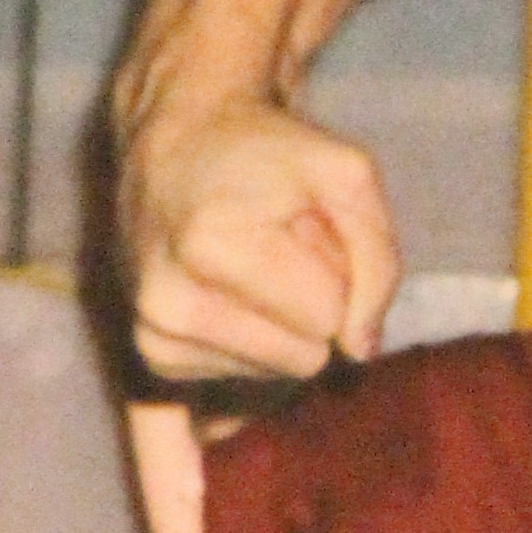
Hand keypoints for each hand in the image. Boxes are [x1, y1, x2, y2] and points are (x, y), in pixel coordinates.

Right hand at [117, 90, 400, 384]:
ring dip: (278, 321)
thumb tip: (359, 350)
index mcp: (208, 248)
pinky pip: (227, 390)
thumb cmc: (268, 153)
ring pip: (277, 374)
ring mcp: (154, 336)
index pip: (328, 317)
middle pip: (304, 356)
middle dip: (306, 303)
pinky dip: (239, 358)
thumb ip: (378, 259)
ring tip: (247, 262)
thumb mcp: (346, 175)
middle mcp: (168, 305)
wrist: (180, 141)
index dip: (331, 271)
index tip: (298, 226)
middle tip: (273, 246)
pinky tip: (219, 328)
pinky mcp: (154, 355)